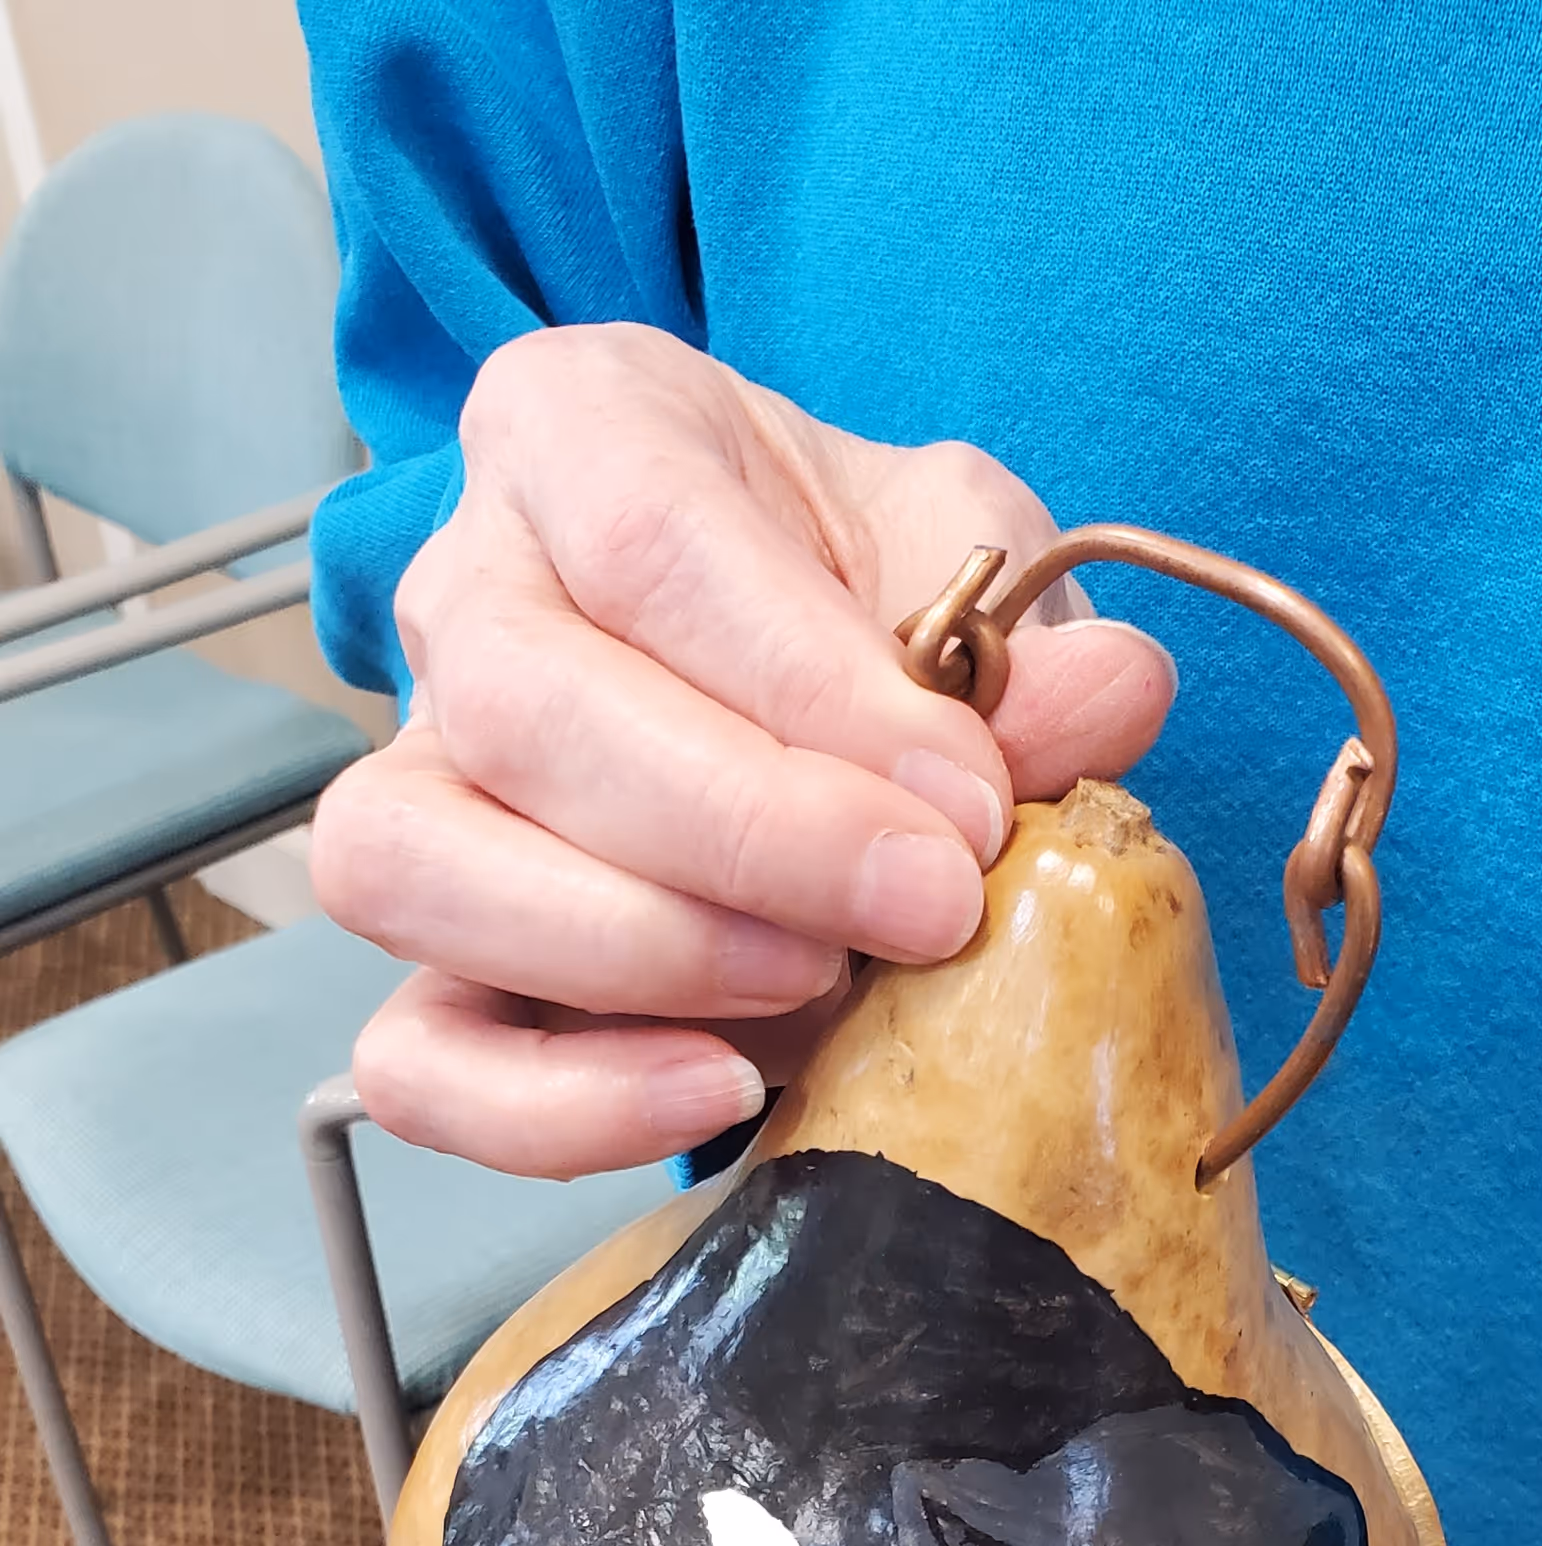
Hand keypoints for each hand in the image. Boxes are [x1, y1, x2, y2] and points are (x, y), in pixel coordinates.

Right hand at [311, 323, 1175, 1174]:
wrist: (799, 695)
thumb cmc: (857, 599)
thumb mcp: (964, 566)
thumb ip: (1025, 640)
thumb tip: (1111, 696)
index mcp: (577, 431)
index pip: (644, 539)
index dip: (805, 685)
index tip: (966, 798)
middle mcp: (461, 594)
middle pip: (520, 708)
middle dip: (742, 834)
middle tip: (924, 908)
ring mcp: (418, 786)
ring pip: (415, 870)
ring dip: (635, 953)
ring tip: (821, 990)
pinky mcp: (425, 967)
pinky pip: (415, 1063)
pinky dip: (551, 1104)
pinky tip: (711, 1090)